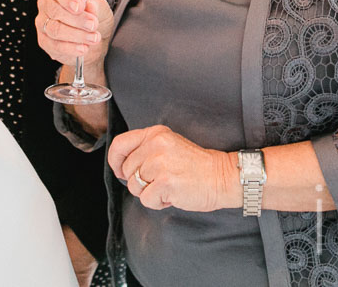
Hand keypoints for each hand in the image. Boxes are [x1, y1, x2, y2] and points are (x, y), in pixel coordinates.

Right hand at [35, 0, 112, 68]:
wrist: (93, 39)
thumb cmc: (94, 18)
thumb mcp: (101, 8)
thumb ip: (95, 6)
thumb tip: (89, 6)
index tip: (80, 6)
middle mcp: (47, 4)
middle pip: (55, 11)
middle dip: (77, 20)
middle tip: (93, 25)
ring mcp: (43, 23)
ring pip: (55, 29)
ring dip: (77, 35)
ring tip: (93, 38)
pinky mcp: (44, 41)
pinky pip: (54, 46)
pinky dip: (70, 48)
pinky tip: (83, 48)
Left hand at [107, 125, 238, 212]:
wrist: (222, 177)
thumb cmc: (196, 166)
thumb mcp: (169, 146)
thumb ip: (146, 150)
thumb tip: (121, 167)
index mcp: (155, 134)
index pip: (120, 144)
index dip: (115, 161)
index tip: (120, 170)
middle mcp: (155, 145)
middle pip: (126, 170)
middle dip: (139, 182)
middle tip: (161, 181)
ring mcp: (160, 163)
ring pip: (134, 186)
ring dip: (149, 193)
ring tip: (168, 187)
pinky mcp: (165, 182)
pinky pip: (146, 200)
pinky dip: (158, 203)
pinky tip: (173, 195)